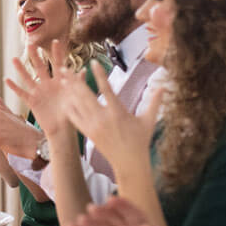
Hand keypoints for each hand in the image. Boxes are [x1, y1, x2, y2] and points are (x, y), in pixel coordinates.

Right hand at [4, 40, 78, 138]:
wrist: (63, 130)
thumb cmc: (72, 113)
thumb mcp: (76, 97)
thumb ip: (78, 84)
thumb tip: (84, 70)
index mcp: (60, 82)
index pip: (59, 63)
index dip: (57, 53)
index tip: (56, 40)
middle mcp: (48, 84)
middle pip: (40, 67)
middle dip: (35, 56)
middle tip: (30, 44)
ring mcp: (39, 92)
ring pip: (28, 78)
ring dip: (21, 69)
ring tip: (14, 59)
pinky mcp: (32, 102)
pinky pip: (22, 93)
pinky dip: (14, 87)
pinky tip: (7, 80)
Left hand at [55, 60, 160, 181]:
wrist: (129, 162)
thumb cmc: (140, 140)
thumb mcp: (149, 120)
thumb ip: (155, 102)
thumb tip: (164, 86)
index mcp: (118, 111)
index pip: (107, 88)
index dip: (99, 74)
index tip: (93, 62)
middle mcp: (103, 117)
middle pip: (85, 94)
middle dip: (73, 80)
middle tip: (64, 68)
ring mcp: (93, 126)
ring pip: (77, 104)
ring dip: (68, 91)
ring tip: (61, 78)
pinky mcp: (88, 133)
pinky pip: (75, 118)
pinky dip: (69, 107)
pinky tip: (63, 99)